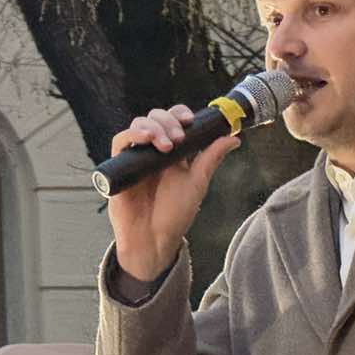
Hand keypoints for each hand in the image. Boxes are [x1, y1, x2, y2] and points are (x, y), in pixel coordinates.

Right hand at [106, 105, 238, 282]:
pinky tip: (144, 139)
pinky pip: (120, 141)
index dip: (179, 114)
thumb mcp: (197, 183)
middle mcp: (153, 151)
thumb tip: (234, 138)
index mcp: (173, 152)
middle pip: (156, 118)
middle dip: (168, 121)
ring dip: (153, 126)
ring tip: (165, 144)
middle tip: (178, 138)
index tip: (189, 120)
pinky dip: (132, 134)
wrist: (153, 240)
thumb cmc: (174, 215)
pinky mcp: (119, 165)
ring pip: (139, 124)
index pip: (173, 121)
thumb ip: (211, 158)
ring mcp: (136, 157)